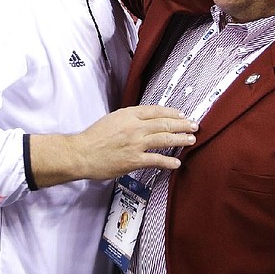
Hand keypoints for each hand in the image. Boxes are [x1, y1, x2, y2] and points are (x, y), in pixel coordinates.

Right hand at [73, 105, 197, 179]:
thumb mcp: (112, 119)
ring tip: (191, 139)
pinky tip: (177, 162)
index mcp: (129, 114)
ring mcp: (135, 143)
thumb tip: (144, 119)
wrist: (81, 153)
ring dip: (180, 139)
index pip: (156, 111)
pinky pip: (156, 160)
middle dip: (182, 124)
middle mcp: (135, 127)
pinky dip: (169, 161)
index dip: (172, 112)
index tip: (181, 114)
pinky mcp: (134, 160)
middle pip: (164, 123)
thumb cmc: (93, 137)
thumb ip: (129, 118)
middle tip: (194, 125)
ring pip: (164, 139)